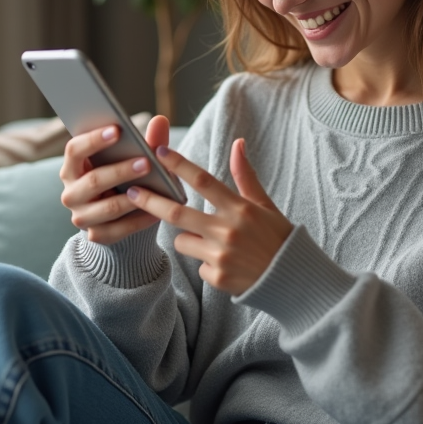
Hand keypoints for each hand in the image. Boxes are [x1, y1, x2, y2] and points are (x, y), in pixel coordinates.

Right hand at [59, 115, 171, 244]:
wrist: (121, 218)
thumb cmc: (124, 180)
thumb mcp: (131, 160)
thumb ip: (146, 141)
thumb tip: (161, 119)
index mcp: (72, 167)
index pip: (74, 150)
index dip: (93, 139)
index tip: (117, 129)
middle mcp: (71, 193)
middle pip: (93, 180)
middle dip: (120, 171)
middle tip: (146, 162)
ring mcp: (81, 217)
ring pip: (107, 207)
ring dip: (132, 198)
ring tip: (154, 189)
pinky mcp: (96, 236)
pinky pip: (119, 229)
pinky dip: (140, 220)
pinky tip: (157, 212)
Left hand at [125, 139, 292, 295]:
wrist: (292, 280)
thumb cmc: (278, 238)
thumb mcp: (265, 205)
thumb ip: (245, 176)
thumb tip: (238, 143)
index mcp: (240, 209)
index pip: (203, 181)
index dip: (179, 165)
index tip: (158, 151)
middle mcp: (228, 231)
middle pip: (177, 213)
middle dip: (150, 201)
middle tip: (131, 191)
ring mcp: (220, 255)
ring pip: (182, 240)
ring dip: (187, 237)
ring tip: (214, 242)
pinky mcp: (216, 277)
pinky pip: (197, 264)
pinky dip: (206, 262)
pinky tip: (227, 264)